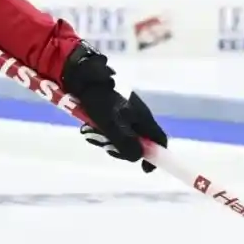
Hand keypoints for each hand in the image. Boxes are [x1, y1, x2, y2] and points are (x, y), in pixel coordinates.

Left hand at [61, 42, 167, 171]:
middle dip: (121, 148)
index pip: (160, 140)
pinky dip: (99, 129)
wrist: (83, 75)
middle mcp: (137, 115)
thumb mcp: (113, 125)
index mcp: (143, 117)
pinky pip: (109, 127)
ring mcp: (124, 111)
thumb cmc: (101, 99)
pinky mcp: (111, 108)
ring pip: (120, 135)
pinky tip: (88, 124)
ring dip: (105, 138)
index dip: (157, 156)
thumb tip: (138, 157)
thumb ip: (126, 143)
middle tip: (104, 145)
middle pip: (137, 141)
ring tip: (90, 131)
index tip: (145, 169)